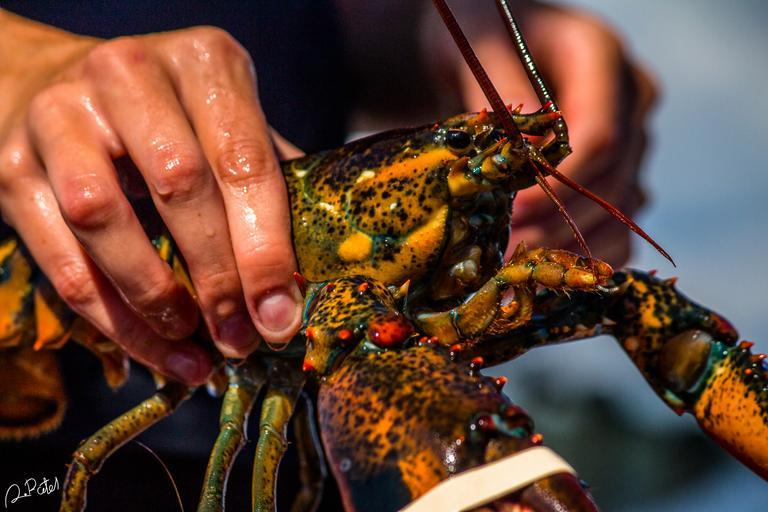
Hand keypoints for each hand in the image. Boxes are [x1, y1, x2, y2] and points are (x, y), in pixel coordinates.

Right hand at [0, 13, 302, 383]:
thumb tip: (307, 276)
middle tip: (241, 338)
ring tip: (193, 346)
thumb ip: (267, 182)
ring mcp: (61, 115)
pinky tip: (149, 344)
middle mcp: (128, 74)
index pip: (243, 161)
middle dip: (217, 278)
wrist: (61, 85)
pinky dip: (109, 314)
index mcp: (202, 63)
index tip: (280, 315)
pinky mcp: (14, 165)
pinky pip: (59, 255)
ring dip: (154, 298)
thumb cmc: (172, 118)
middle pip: (179, 186)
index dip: (265, 249)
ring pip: (104, 218)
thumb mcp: (227, 125)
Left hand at [442, 2, 657, 266]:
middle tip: (502, 249)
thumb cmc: (480, 39)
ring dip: (570, 244)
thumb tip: (517, 159)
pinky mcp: (622, 175)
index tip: (509, 211)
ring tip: (516, 263)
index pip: (599, 136)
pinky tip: (543, 265)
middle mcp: (629, 99)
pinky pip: (620, 229)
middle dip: (555, 220)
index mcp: (600, 55)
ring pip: (621, 211)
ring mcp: (632, 141)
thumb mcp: (478, 50)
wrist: (489, 48)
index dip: (555, 183)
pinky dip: (585, 254)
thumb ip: (499, 96)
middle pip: (611, 179)